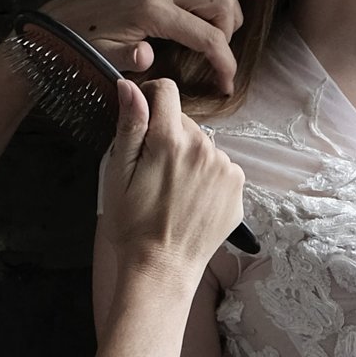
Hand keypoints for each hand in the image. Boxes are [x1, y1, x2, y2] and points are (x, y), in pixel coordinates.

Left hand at [44, 0, 263, 99]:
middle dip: (230, 35)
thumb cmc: (82, 45)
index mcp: (152, 11)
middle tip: (216, 62)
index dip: (225, 63)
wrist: (58, 21)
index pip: (208, 36)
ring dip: (231, 9)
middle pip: (221, 4)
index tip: (226, 85)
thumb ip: (128, 59)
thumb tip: (149, 57)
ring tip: (225, 37)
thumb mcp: (102, 58)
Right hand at [97, 79, 245, 294]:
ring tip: (172, 192)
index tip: (142, 119)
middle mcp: (205, 149)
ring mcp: (225, 169)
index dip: (150, 99)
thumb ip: (129, 126)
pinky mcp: (237, 189)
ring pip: (203, 146)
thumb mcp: (118, 174)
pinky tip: (191, 201)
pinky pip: (220, 168)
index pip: (166, 91)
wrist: (162, 270)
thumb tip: (130, 86)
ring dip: (189, 158)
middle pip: (184, 122)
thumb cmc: (133, 226)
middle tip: (153, 173)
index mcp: (170, 140)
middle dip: (168, 137)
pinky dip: (207, 178)